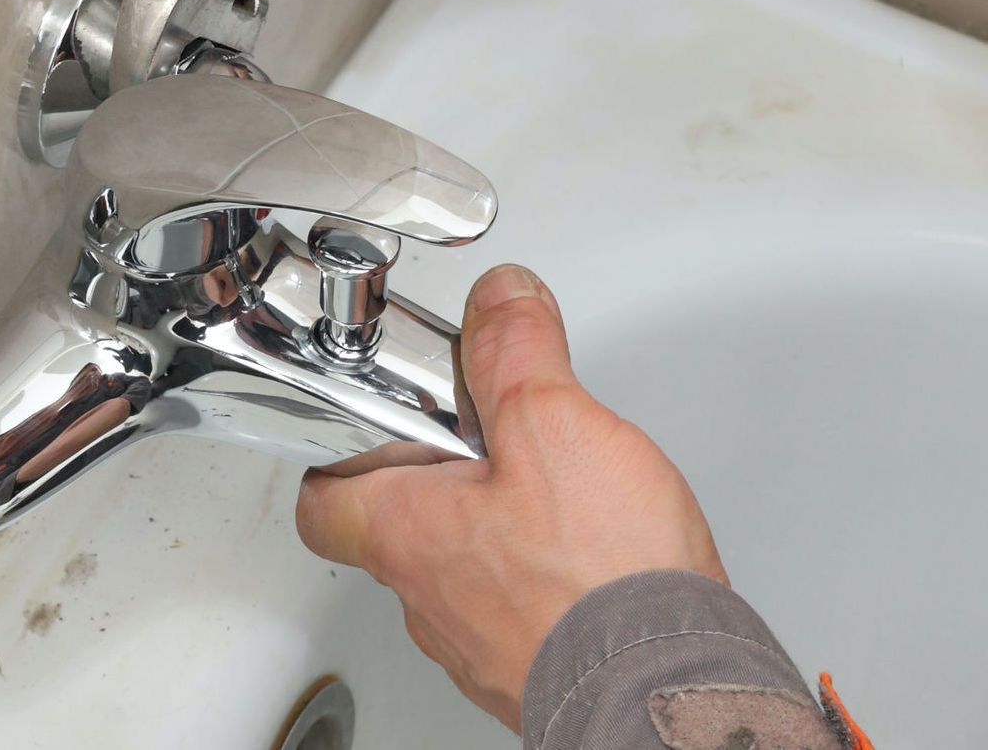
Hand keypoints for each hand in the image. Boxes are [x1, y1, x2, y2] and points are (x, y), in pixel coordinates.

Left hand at [295, 264, 726, 731]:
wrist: (675, 696)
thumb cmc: (602, 583)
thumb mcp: (550, 422)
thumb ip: (514, 349)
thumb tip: (500, 299)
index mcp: (408, 535)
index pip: (322, 502)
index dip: (334, 457)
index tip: (364, 425)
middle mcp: (431, 600)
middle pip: (397, 527)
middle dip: (434, 476)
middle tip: (475, 437)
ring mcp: (482, 644)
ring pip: (460, 569)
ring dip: (490, 525)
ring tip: (543, 486)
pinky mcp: (539, 670)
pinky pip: (519, 611)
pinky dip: (539, 574)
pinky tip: (587, 548)